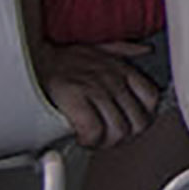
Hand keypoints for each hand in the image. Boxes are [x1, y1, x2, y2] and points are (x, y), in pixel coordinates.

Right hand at [41, 42, 162, 148]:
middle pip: (138, 121)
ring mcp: (97, 90)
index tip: (132, 125)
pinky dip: (89, 140)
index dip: (145, 117)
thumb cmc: (66, 58)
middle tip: (111, 138)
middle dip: (126, 137)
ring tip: (95, 140)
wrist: (36, 58)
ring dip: (107, 142)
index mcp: (123, 70)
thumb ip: (126, 49)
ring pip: (119, 130)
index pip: (152, 99)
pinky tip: (81, 137)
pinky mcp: (76, 99)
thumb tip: (146, 50)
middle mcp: (114, 80)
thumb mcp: (102, 47)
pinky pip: (94, 131)